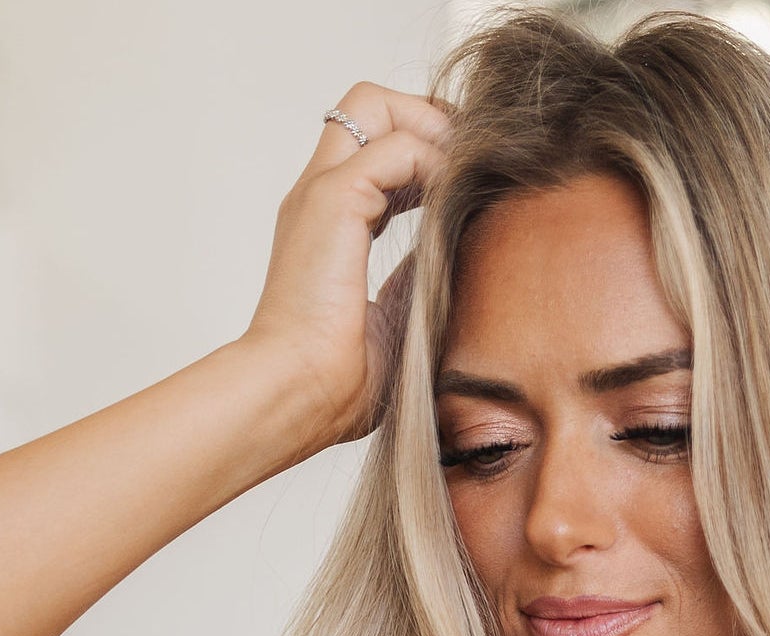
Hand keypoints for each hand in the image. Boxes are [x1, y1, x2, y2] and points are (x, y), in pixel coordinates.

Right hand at [242, 84, 451, 452]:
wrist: (298, 396)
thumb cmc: (337, 384)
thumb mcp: (395, 319)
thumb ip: (418, 277)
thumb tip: (458, 255)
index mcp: (328, 224)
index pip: (372, 148)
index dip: (422, 148)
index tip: (463, 178)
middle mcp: (319, 196)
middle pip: (368, 106)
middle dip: (427, 118)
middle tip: (471, 162)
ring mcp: (322, 192)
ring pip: (374, 105)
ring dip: (431, 129)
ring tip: (466, 174)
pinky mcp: (333, 200)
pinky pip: (395, 146)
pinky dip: (433, 161)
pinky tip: (454, 201)